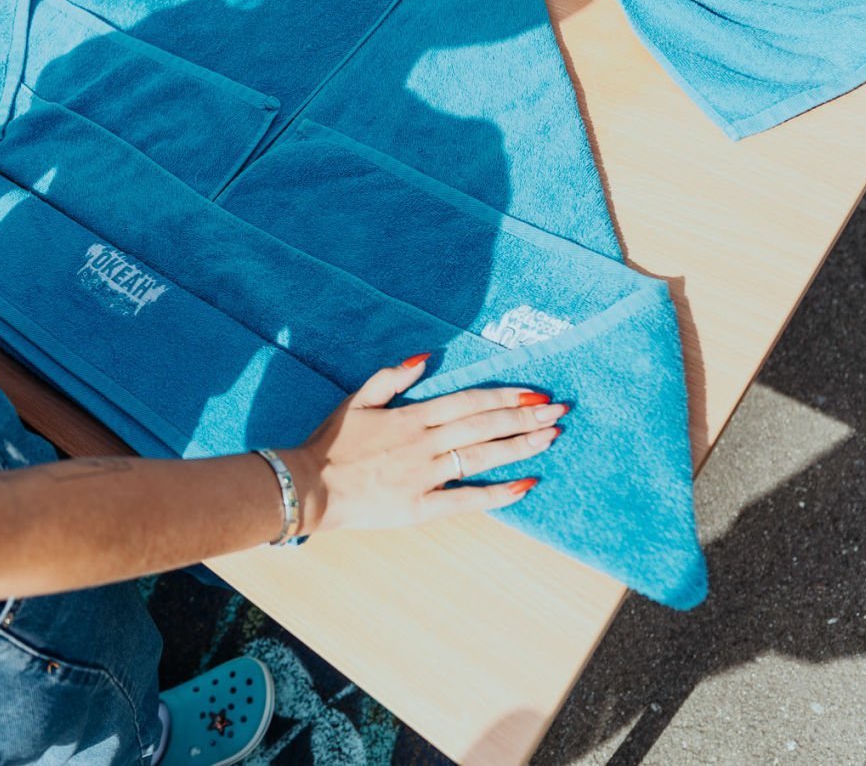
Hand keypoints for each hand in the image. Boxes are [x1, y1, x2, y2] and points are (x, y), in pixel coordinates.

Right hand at [282, 355, 565, 534]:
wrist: (306, 487)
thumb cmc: (330, 443)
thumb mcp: (356, 399)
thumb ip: (391, 377)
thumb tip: (426, 357)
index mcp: (412, 417)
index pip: (469, 402)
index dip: (504, 397)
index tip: (534, 393)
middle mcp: (425, 445)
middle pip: (484, 427)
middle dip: (525, 418)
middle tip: (559, 412)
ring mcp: (425, 477)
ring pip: (482, 458)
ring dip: (520, 447)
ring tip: (551, 438)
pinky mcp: (421, 508)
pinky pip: (467, 500)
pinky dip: (498, 493)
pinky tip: (526, 485)